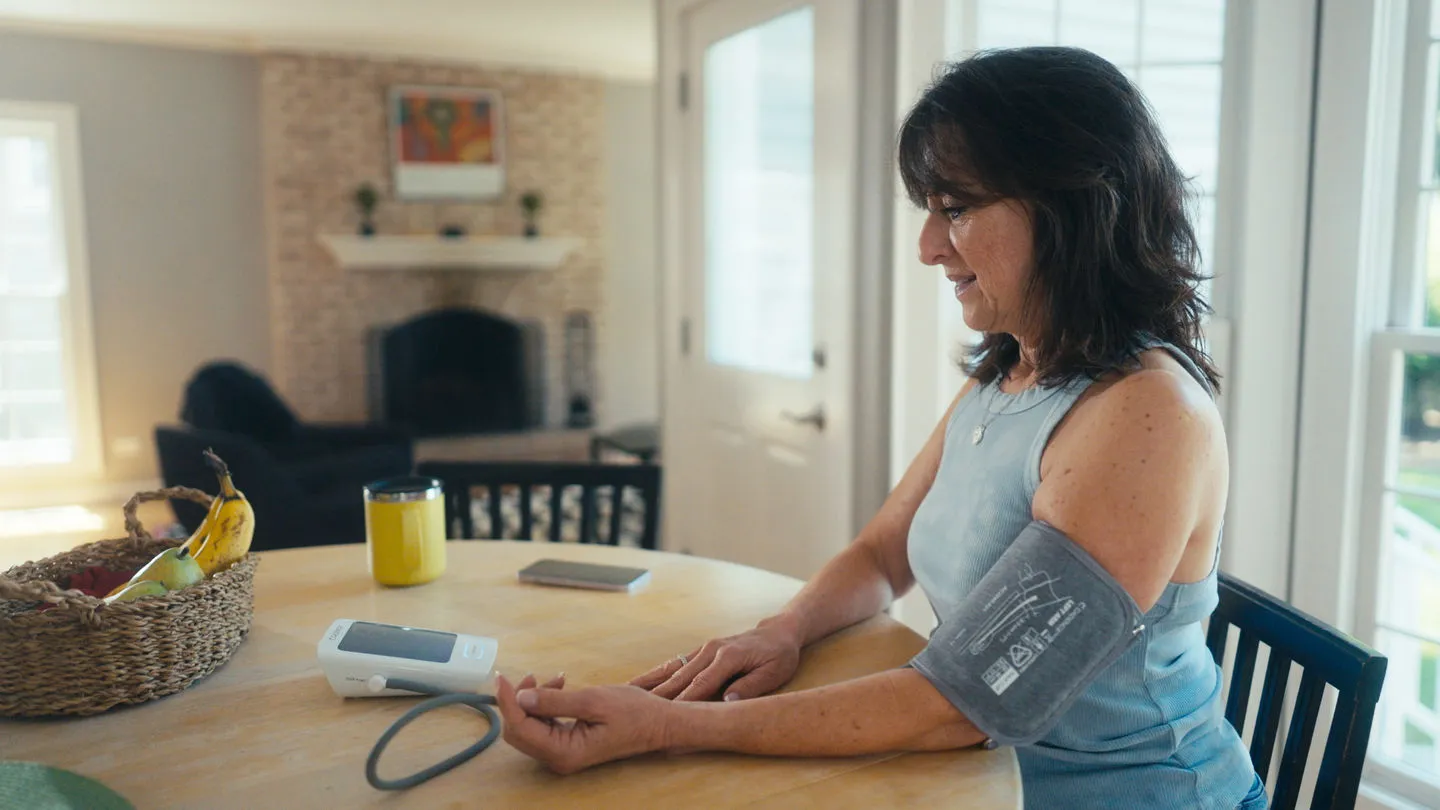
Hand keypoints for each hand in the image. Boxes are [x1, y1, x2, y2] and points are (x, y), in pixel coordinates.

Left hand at [496, 674, 674, 774]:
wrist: (658, 724)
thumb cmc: (633, 712)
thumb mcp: (594, 701)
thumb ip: (555, 701)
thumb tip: (521, 697)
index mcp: (564, 752)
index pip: (521, 728)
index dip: (508, 701)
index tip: (502, 676)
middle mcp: (559, 758)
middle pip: (519, 731)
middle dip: (518, 700)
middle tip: (531, 674)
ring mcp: (562, 753)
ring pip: (529, 727)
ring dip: (533, 700)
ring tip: (556, 678)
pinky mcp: (567, 745)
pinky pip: (543, 726)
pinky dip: (544, 705)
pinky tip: (559, 686)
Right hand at [629, 618, 802, 701]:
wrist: (778, 633)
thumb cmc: (779, 656)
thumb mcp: (774, 673)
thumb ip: (749, 687)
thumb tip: (727, 704)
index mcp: (728, 656)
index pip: (700, 685)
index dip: (682, 704)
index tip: (665, 721)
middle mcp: (711, 650)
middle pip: (680, 678)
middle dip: (657, 697)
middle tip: (633, 714)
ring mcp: (703, 649)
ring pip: (672, 669)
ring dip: (649, 684)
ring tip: (624, 696)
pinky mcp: (699, 652)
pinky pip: (674, 664)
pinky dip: (655, 675)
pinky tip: (638, 685)